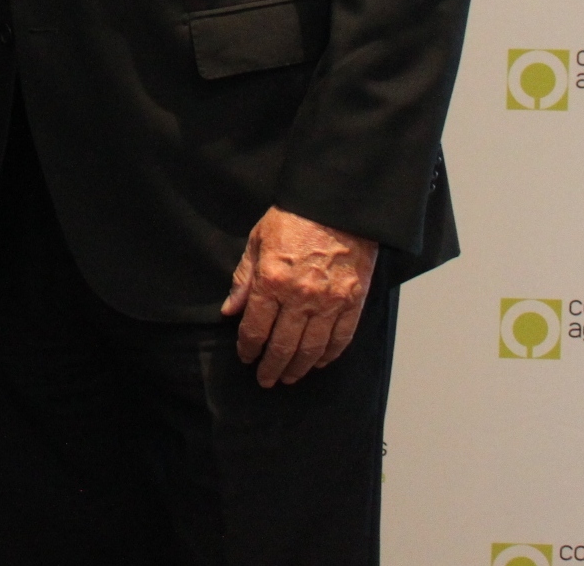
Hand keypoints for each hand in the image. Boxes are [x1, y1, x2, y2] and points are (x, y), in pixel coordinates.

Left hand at [221, 207, 377, 388]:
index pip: (255, 327)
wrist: (337, 204)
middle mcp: (300, 296)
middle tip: (265, 379)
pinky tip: (318, 362)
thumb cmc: (295, 217)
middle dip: (270, 367)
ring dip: (297, 368)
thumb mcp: (258, 241)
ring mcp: (330, 302)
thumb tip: (230, 310)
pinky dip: (328, 356)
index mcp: (272, 280)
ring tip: (288, 377)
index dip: (248, 347)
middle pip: (282, 345)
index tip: (245, 357)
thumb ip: (243, 279)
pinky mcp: (353, 302)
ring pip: (311, 349)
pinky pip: (340, 339)